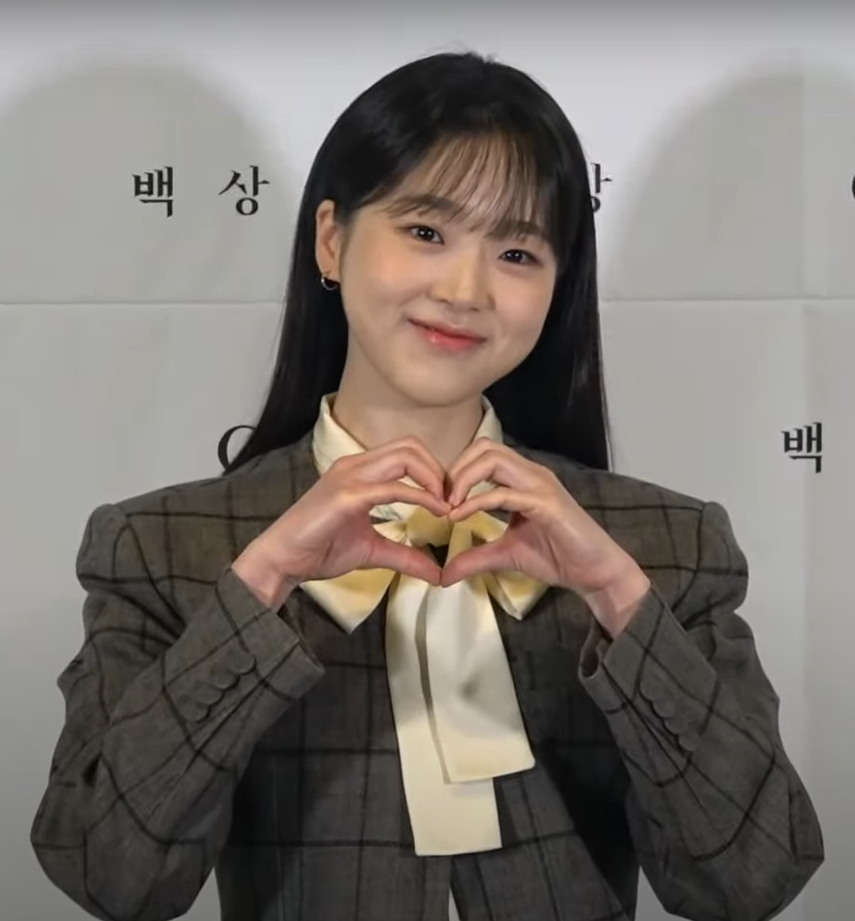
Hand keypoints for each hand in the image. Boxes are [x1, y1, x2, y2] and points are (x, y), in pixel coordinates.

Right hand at [234, 436, 452, 602]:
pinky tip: (437, 512)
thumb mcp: (371, 551)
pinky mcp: (346, 496)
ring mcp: (349, 477)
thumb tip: (437, 572)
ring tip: (447, 504)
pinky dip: (421, 497)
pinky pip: (394, 488)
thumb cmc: (318, 549)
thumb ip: (404, 556)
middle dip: (439, 469)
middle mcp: (354, 466)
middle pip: (410, 446)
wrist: (281, 560)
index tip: (449, 499)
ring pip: (405, 456)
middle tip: (453, 499)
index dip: (434, 470)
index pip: (406, 451)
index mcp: (359, 471)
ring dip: (434, 478)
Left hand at [440, 438, 650, 634]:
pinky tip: (460, 516)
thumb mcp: (506, 555)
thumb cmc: (559, 557)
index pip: (482, 454)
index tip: (439, 500)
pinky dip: (477, 501)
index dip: (456, 471)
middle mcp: (532, 473)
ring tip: (449, 506)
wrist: (596, 572)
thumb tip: (444, 574)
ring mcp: (540, 485)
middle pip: (484, 447)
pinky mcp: (547, 503)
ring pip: (493, 459)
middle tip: (440, 500)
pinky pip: (505, 493)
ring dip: (463, 479)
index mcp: (523, 478)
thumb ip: (475, 558)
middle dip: (456, 469)